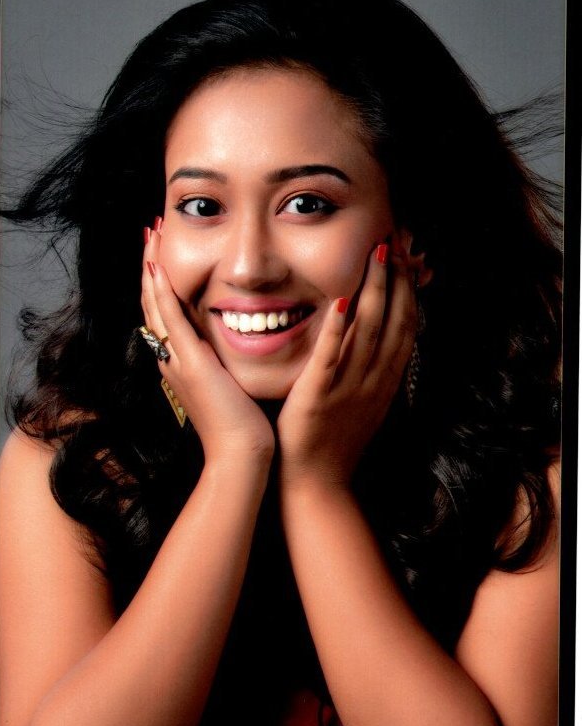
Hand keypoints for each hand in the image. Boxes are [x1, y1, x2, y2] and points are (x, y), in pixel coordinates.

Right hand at [141, 223, 274, 465]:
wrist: (241, 455)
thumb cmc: (243, 427)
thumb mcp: (231, 387)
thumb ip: (227, 364)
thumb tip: (243, 343)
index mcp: (183, 362)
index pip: (167, 312)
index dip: (162, 280)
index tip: (163, 250)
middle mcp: (172, 358)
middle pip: (153, 302)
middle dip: (151, 264)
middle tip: (150, 229)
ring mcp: (177, 360)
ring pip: (155, 304)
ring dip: (151, 266)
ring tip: (150, 232)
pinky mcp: (189, 363)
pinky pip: (169, 320)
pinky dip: (160, 292)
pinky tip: (156, 266)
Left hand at [277, 231, 423, 488]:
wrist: (317, 485)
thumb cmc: (334, 443)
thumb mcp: (362, 403)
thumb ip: (367, 369)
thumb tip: (370, 338)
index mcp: (384, 381)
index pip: (404, 326)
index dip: (408, 289)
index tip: (408, 257)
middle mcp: (374, 380)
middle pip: (394, 320)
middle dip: (398, 278)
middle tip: (399, 239)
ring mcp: (349, 387)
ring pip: (370, 331)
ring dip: (376, 290)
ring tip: (378, 254)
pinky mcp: (319, 395)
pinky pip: (332, 357)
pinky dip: (339, 328)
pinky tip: (343, 300)